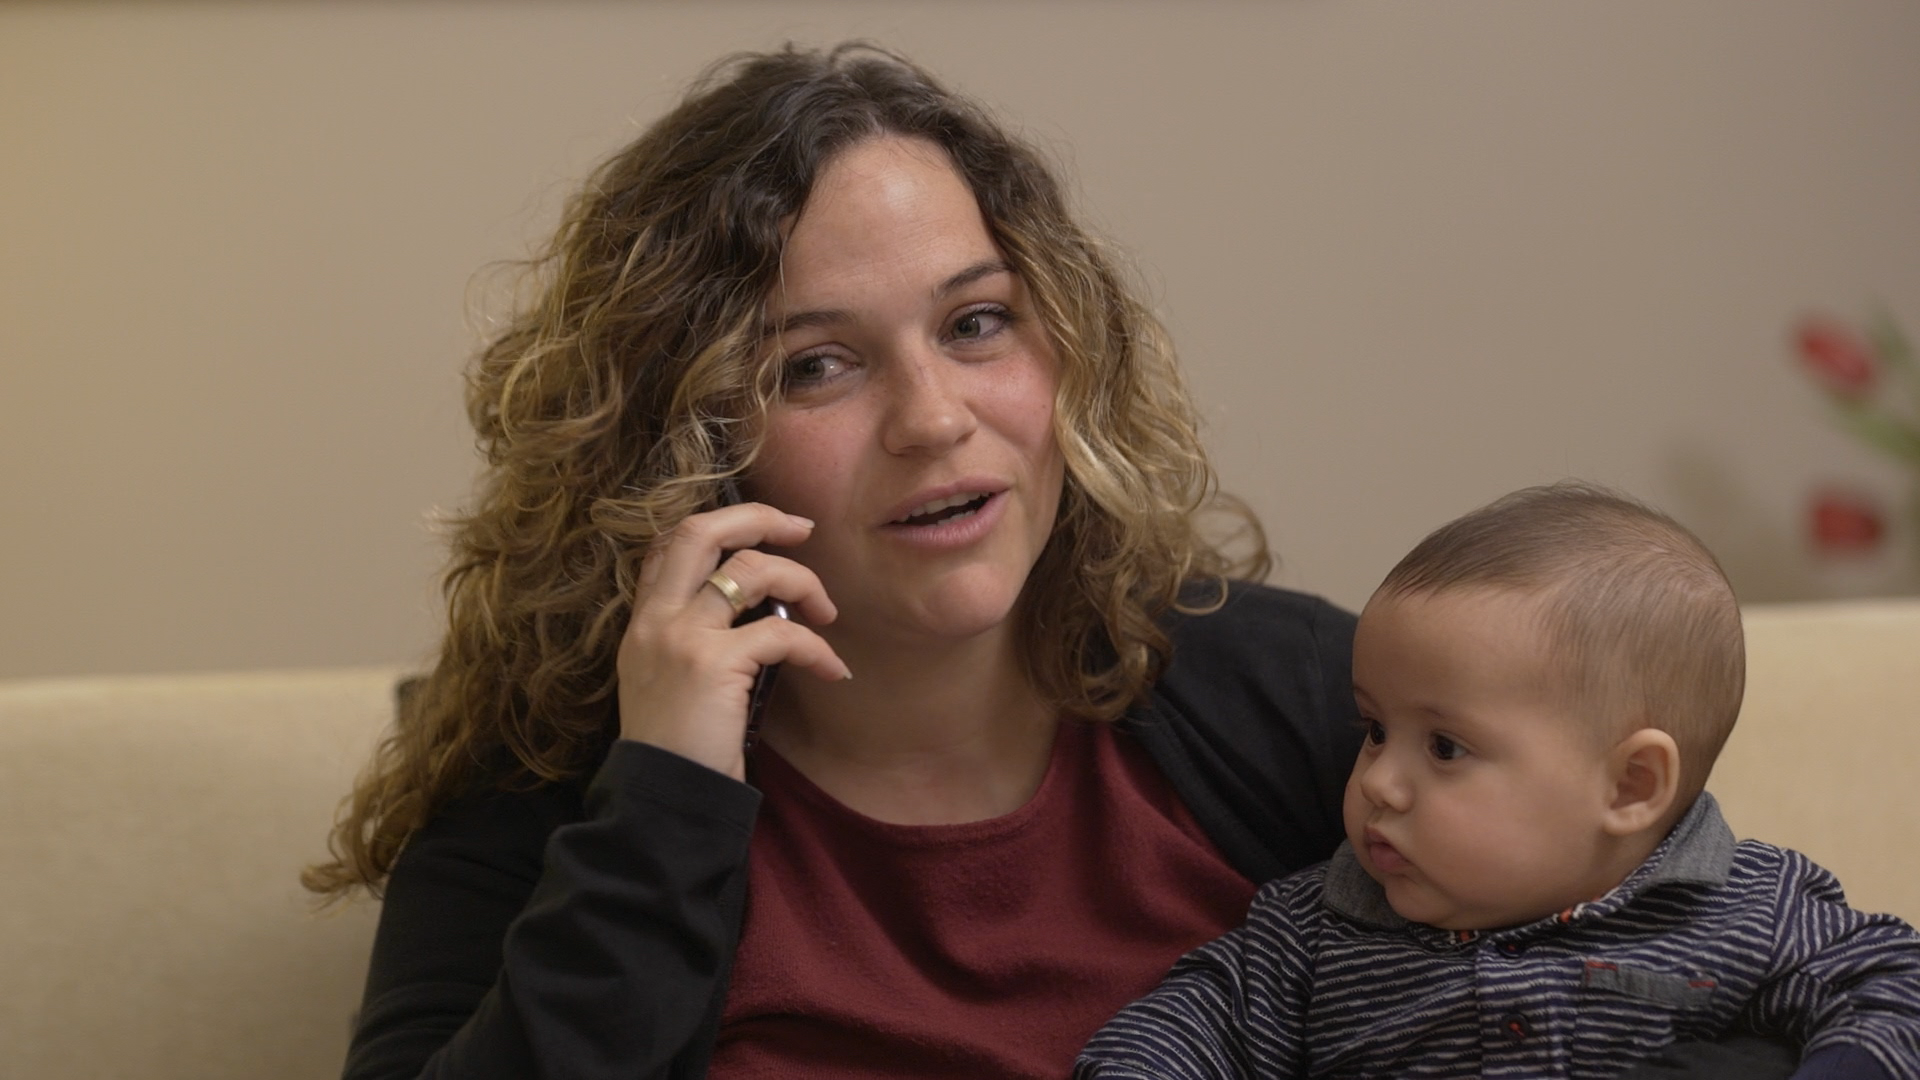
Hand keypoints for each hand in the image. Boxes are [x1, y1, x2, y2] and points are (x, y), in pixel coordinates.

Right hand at [616, 502, 847, 781]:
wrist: (664, 800)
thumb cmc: (679, 749)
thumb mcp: (669, 683)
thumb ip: (694, 641)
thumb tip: (757, 612)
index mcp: (643, 622)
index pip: (668, 544)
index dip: (720, 525)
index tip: (764, 534)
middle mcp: (656, 619)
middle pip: (701, 531)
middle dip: (758, 517)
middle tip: (801, 529)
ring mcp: (681, 637)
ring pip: (750, 571)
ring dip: (802, 582)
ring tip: (827, 614)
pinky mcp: (713, 664)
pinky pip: (782, 633)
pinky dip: (818, 649)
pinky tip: (832, 671)